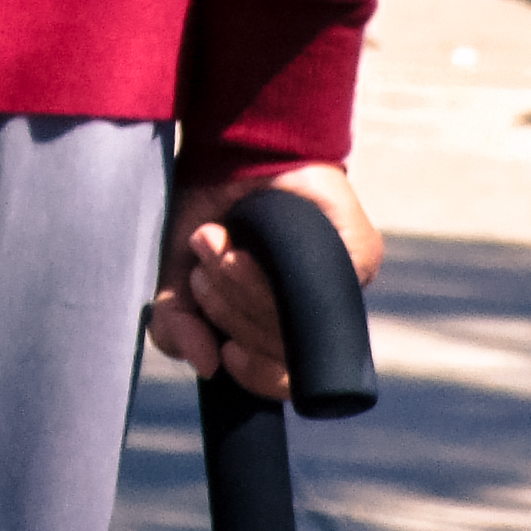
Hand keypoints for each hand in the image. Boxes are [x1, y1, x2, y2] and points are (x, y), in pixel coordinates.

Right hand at [145, 162, 379, 400]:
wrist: (225, 149)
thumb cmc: (204, 213)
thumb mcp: (171, 276)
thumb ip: (175, 327)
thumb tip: (209, 366)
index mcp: (278, 325)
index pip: (285, 380)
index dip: (255, 375)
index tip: (222, 351)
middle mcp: (315, 311)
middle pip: (280, 348)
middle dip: (227, 311)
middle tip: (202, 268)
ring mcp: (342, 283)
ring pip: (292, 322)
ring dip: (237, 288)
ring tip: (212, 244)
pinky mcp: (359, 252)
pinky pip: (315, 290)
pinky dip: (265, 273)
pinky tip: (240, 244)